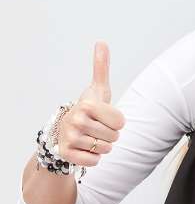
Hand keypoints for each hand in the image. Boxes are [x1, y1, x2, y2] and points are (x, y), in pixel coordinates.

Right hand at [57, 41, 125, 167]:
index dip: (117, 122)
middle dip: (110, 135)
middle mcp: (76, 120)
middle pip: (114, 137)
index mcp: (87, 105)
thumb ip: (101, 67)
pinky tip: (84, 149)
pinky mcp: (67, 154)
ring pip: (105, 150)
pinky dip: (93, 158)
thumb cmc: (88, 109)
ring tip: (90, 137)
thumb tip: (101, 42)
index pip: (121, 122)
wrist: (64, 131)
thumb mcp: (97, 88)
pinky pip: (94, 162)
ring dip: (102, 147)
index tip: (104, 117)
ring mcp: (70, 138)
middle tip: (97, 128)